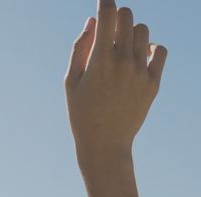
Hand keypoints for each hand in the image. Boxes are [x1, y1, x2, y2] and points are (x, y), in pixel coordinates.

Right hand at [65, 0, 167, 168]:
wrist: (104, 145)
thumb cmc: (82, 114)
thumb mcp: (72, 82)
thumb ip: (80, 49)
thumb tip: (93, 21)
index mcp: (99, 61)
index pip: (108, 15)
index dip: (105, 2)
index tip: (104, 1)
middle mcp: (123, 62)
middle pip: (128, 17)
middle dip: (119, 16)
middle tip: (111, 27)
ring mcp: (140, 71)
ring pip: (144, 31)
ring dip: (133, 33)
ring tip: (123, 48)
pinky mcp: (153, 81)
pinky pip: (161, 50)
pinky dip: (152, 47)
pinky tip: (141, 56)